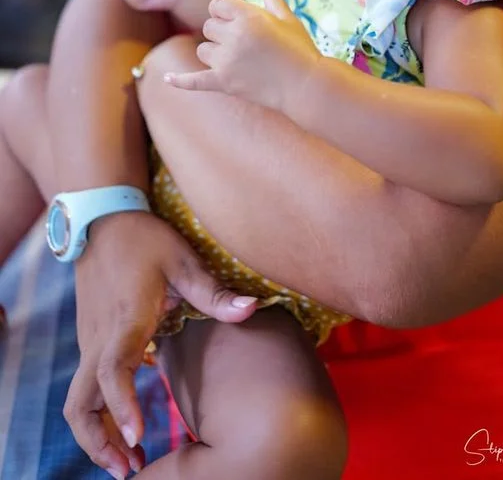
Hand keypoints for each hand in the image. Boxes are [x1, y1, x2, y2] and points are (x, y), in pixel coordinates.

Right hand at [64, 210, 256, 479]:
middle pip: (80, 403)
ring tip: (128, 459)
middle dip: (99, 441)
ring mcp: (89, 340)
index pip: (113, 371)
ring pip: (77, 400)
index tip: (137, 435)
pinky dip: (98, 413)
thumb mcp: (183, 260)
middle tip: (130, 469)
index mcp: (126, 320)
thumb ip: (214, 292)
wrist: (101, 219)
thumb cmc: (145, 239)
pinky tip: (126, 424)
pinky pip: (85, 386)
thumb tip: (253, 308)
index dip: (122, 405)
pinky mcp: (89, 339)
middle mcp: (100, 337)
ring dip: (96, 434)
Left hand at [164, 0, 320, 113]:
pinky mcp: (224, 83)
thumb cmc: (301, 51)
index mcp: (248, 16)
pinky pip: (194, 80)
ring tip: (239, 62)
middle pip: (208, 27)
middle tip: (244, 45)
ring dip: (214, 54)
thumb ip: (274, 2)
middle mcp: (234, 36)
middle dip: (221, 33)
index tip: (237, 21)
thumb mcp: (289, 21)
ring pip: (203, 50)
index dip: (225, 12)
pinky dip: (180, 80)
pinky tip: (166, 78)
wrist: (306, 86)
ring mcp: (227, 61)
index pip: (217, 4)